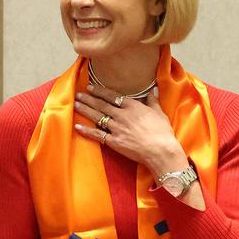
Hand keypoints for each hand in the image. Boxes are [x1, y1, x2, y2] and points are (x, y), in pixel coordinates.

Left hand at [72, 85, 186, 175]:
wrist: (161, 150)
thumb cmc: (163, 132)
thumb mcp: (159, 113)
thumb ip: (152, 100)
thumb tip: (153, 89)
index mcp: (133, 106)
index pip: (112, 96)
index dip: (100, 91)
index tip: (90, 87)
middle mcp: (122, 115)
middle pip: (101, 105)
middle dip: (88, 99)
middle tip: (78, 94)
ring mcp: (116, 128)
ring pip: (97, 117)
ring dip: (85, 110)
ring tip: (75, 104)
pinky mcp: (113, 141)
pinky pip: (97, 134)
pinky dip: (86, 131)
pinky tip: (77, 127)